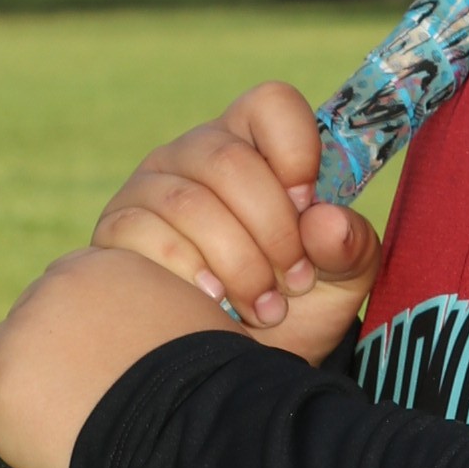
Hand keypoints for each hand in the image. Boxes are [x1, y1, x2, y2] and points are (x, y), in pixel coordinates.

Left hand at [0, 247, 244, 467]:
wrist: (191, 432)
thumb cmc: (212, 387)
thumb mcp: (196, 320)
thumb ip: (163, 310)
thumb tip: (167, 330)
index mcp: (99, 266)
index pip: (67, 295)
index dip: (78, 334)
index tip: (93, 366)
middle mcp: (49, 289)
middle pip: (30, 324)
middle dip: (46, 359)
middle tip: (75, 402)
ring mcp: (16, 340)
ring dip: (18, 389)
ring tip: (51, 428)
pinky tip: (15, 441)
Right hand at [90, 79, 383, 347]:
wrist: (233, 363)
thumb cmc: (290, 307)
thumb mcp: (340, 282)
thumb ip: (350, 248)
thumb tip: (326, 223)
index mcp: (257, 145)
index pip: (271, 104)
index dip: (296, 150)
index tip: (308, 205)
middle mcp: (198, 152)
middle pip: (231, 162)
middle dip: (274, 231)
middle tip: (295, 282)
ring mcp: (151, 186)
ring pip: (190, 204)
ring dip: (238, 264)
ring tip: (265, 308)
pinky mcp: (119, 226)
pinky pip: (147, 235)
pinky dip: (190, 273)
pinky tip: (213, 302)